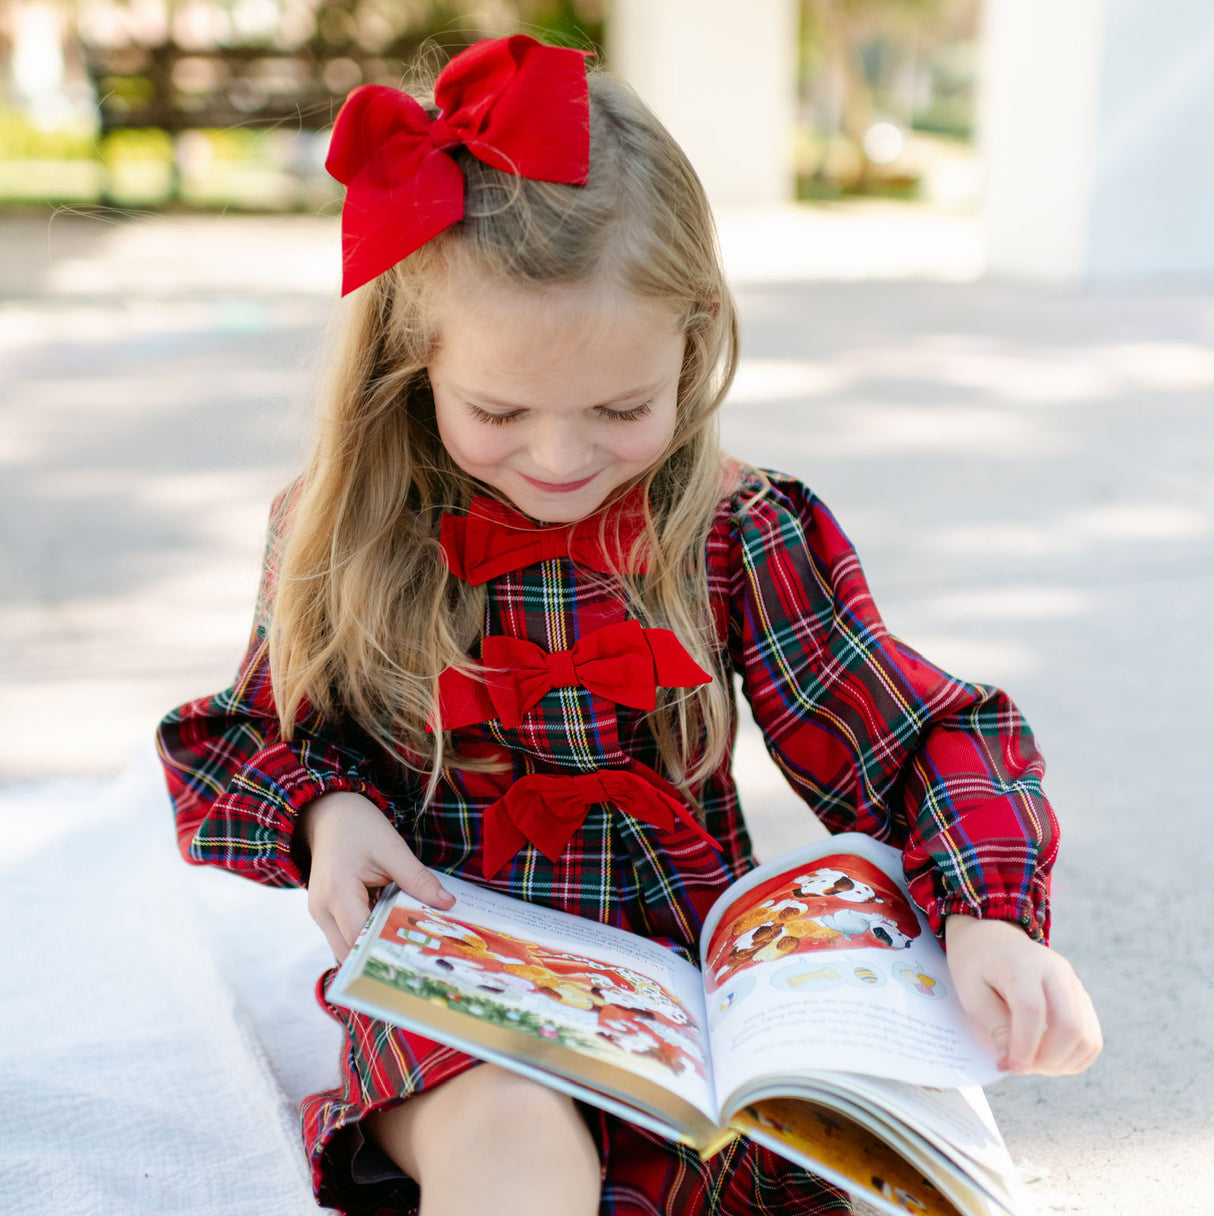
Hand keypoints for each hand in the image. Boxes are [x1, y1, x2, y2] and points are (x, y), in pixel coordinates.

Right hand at [299, 791, 454, 960]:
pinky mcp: (325, 913)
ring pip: (347, 948)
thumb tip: (447, 903)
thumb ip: (418, 878)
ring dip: (373, 948)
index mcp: (338, 892)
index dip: (386, 950)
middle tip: (418, 959)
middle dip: (381, 957)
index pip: (360, 937)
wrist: (328, 814)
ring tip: (408, 947)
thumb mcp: (392, 848)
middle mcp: (322, 910)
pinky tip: (392, 932)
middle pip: (351, 952)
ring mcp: (320, 914)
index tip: (418, 956)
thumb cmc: (358, 827)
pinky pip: (346, 935)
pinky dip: (367, 937)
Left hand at [944, 915, 1101, 1075]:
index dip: (1025, 1047)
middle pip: (1070, 1027)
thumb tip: (1013, 1064)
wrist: (991, 936)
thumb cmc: (976, 965)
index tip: (1011, 1067)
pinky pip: (1091, 1036)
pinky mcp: (1080, 996)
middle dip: (1048, 1060)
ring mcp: (1073, 983)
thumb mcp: (972, 993)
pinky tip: (1049, 1058)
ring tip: (1033, 1063)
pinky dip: (1075, 1057)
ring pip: (1088, 1037)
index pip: (1032, 1011)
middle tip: (1021, 1067)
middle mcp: (1055, 971)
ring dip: (1064, 1063)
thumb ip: (996, 1027)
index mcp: (1021, 964)